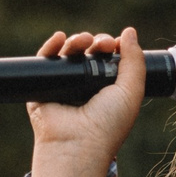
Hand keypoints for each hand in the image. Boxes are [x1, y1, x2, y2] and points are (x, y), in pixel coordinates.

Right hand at [25, 27, 145, 172]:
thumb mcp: (132, 91)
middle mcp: (85, 88)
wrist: (77, 145)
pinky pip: (43, 62)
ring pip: (68, 54)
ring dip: (76, 41)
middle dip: (96, 41)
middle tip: (102, 44)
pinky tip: (59, 38)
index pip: (107, 59)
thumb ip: (134, 60)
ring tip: (82, 41)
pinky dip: (50, 46)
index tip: (115, 44)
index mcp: (107, 89)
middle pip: (88, 53)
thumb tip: (129, 32)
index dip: (111, 46)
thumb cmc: (107, 124)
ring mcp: (63, 88)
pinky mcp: (41, 90)